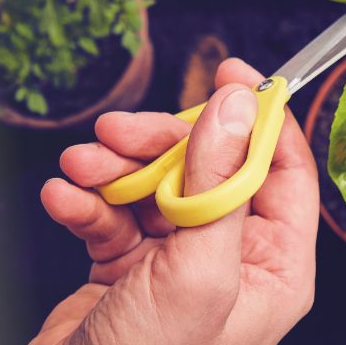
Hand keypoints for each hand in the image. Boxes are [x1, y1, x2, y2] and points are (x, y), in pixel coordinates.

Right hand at [19, 58, 318, 344]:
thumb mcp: (196, 272)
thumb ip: (218, 183)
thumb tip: (237, 106)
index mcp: (274, 265)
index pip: (282, 169)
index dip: (258, 117)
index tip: (229, 72)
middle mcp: (232, 258)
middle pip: (208, 166)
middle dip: (161, 142)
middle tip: (119, 130)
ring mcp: (179, 262)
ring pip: (156, 184)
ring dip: (114, 169)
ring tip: (81, 166)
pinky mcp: (128, 269)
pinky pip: (113, 215)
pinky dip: (87, 202)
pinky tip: (63, 199)